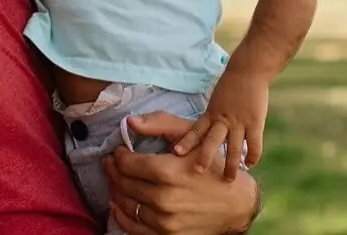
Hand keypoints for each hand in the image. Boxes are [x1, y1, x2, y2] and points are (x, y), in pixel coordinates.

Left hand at [106, 112, 258, 234]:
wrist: (235, 203)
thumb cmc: (211, 165)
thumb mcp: (191, 135)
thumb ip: (159, 123)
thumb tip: (129, 122)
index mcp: (168, 172)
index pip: (126, 164)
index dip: (117, 156)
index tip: (118, 152)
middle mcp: (165, 199)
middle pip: (122, 183)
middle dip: (112, 171)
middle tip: (110, 164)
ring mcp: (166, 221)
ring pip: (125, 205)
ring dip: (115, 190)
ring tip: (115, 180)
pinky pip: (133, 228)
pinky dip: (121, 215)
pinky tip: (118, 204)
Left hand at [174, 70, 267, 179]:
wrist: (248, 71)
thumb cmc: (231, 86)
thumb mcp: (216, 101)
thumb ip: (214, 116)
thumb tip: (210, 129)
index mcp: (211, 113)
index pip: (196, 129)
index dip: (186, 141)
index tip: (176, 152)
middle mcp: (222, 119)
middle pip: (211, 141)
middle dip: (204, 157)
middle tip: (197, 171)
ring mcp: (239, 122)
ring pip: (233, 147)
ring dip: (230, 164)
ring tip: (228, 179)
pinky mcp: (255, 122)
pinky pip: (254, 144)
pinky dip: (252, 156)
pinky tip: (250, 165)